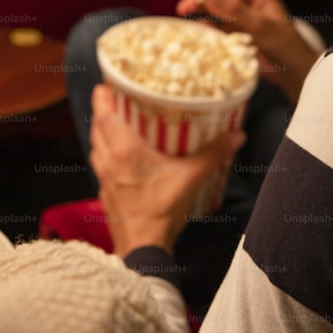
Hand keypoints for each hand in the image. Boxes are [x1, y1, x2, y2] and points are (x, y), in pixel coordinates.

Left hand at [88, 85, 244, 256]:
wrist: (143, 250)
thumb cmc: (162, 211)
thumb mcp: (191, 178)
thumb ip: (213, 154)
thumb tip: (236, 135)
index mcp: (124, 151)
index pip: (104, 115)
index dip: (102, 97)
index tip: (105, 83)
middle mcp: (108, 162)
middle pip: (97, 128)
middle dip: (103, 112)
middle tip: (116, 100)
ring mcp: (104, 180)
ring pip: (96, 148)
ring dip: (103, 134)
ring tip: (117, 125)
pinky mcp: (106, 195)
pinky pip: (101, 167)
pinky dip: (106, 156)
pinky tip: (121, 160)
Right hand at [176, 0, 320, 102]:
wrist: (293, 72)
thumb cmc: (285, 45)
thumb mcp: (261, 26)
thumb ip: (234, 11)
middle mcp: (247, 1)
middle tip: (182, 6)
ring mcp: (240, 17)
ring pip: (215, 9)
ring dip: (200, 10)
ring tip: (182, 14)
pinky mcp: (236, 33)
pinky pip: (216, 26)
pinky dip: (205, 26)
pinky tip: (194, 28)